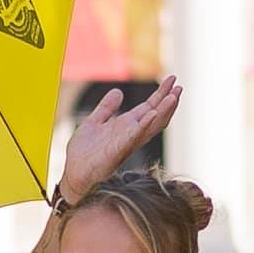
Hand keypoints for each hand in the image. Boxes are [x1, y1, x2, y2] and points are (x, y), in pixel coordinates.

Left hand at [54, 81, 182, 203]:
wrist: (73, 172)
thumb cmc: (84, 152)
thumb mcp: (94, 122)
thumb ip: (107, 108)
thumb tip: (118, 91)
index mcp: (127, 126)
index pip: (150, 107)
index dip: (161, 93)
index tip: (172, 79)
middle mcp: (132, 134)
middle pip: (157, 115)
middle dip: (169, 100)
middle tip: (180, 85)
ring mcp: (127, 142)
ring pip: (152, 125)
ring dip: (164, 110)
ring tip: (174, 96)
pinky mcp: (118, 150)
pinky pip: (134, 136)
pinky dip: (144, 124)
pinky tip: (152, 113)